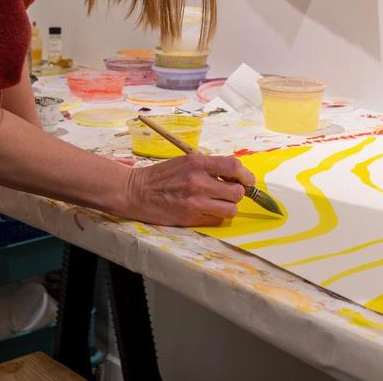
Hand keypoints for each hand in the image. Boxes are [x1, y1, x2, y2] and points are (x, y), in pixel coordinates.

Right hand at [122, 154, 256, 225]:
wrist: (135, 191)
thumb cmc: (160, 176)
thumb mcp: (184, 162)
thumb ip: (207, 167)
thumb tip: (232, 175)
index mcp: (197, 162)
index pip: (234, 166)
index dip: (246, 175)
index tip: (247, 181)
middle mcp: (199, 181)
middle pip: (237, 192)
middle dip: (236, 194)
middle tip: (227, 194)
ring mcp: (195, 201)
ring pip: (231, 209)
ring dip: (227, 208)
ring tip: (216, 204)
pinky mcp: (190, 217)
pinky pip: (216, 220)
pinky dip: (215, 217)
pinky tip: (204, 212)